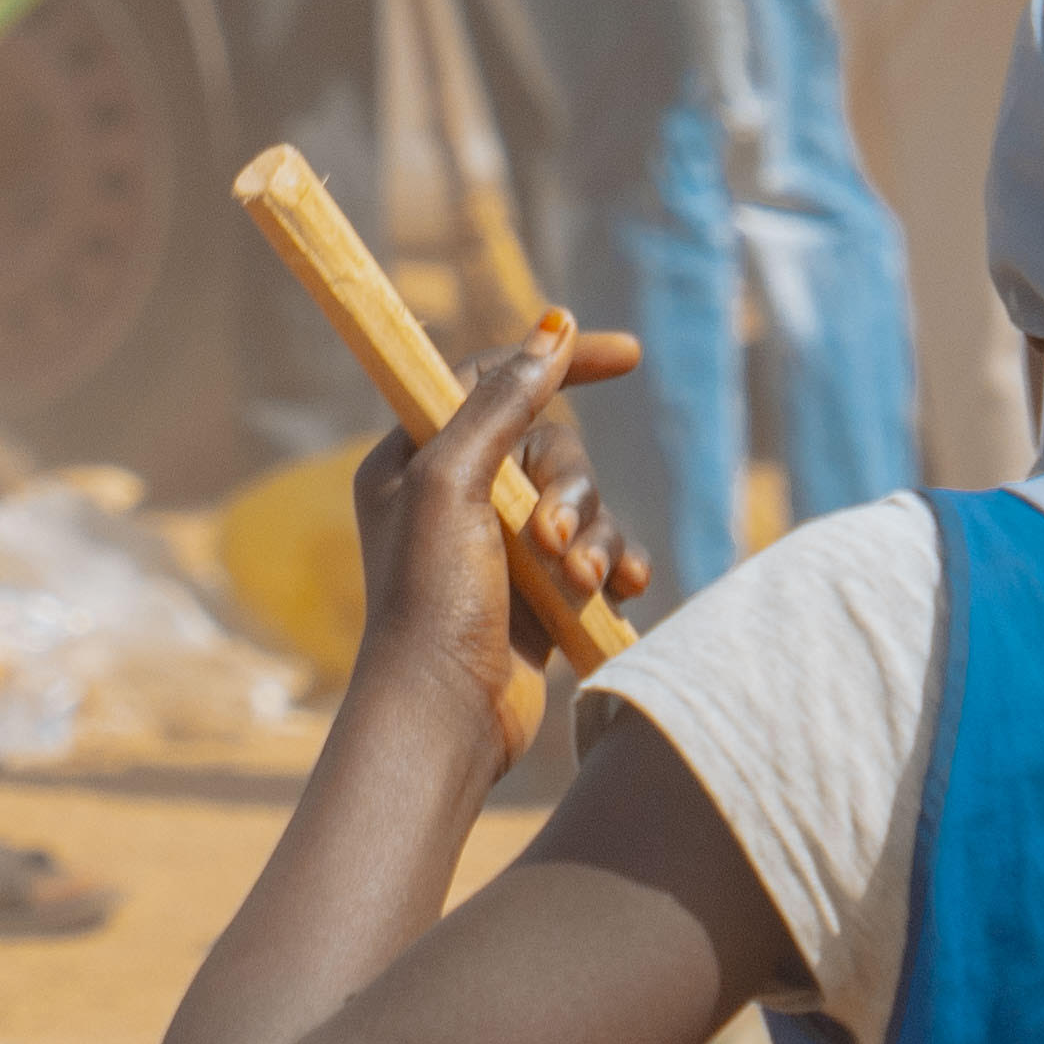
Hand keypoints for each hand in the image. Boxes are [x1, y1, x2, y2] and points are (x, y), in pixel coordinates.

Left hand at [348, 313, 649, 773]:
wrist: (446, 715)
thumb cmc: (431, 597)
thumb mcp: (455, 484)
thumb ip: (501, 405)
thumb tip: (551, 328)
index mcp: (415, 458)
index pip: (492, 379)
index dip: (558, 361)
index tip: (628, 355)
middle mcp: (456, 495)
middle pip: (553, 450)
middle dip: (572, 491)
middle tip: (553, 540)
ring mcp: (502, 546)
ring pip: (585, 505)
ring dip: (595, 538)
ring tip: (581, 580)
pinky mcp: (541, 593)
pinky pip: (600, 554)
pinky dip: (615, 566)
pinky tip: (624, 590)